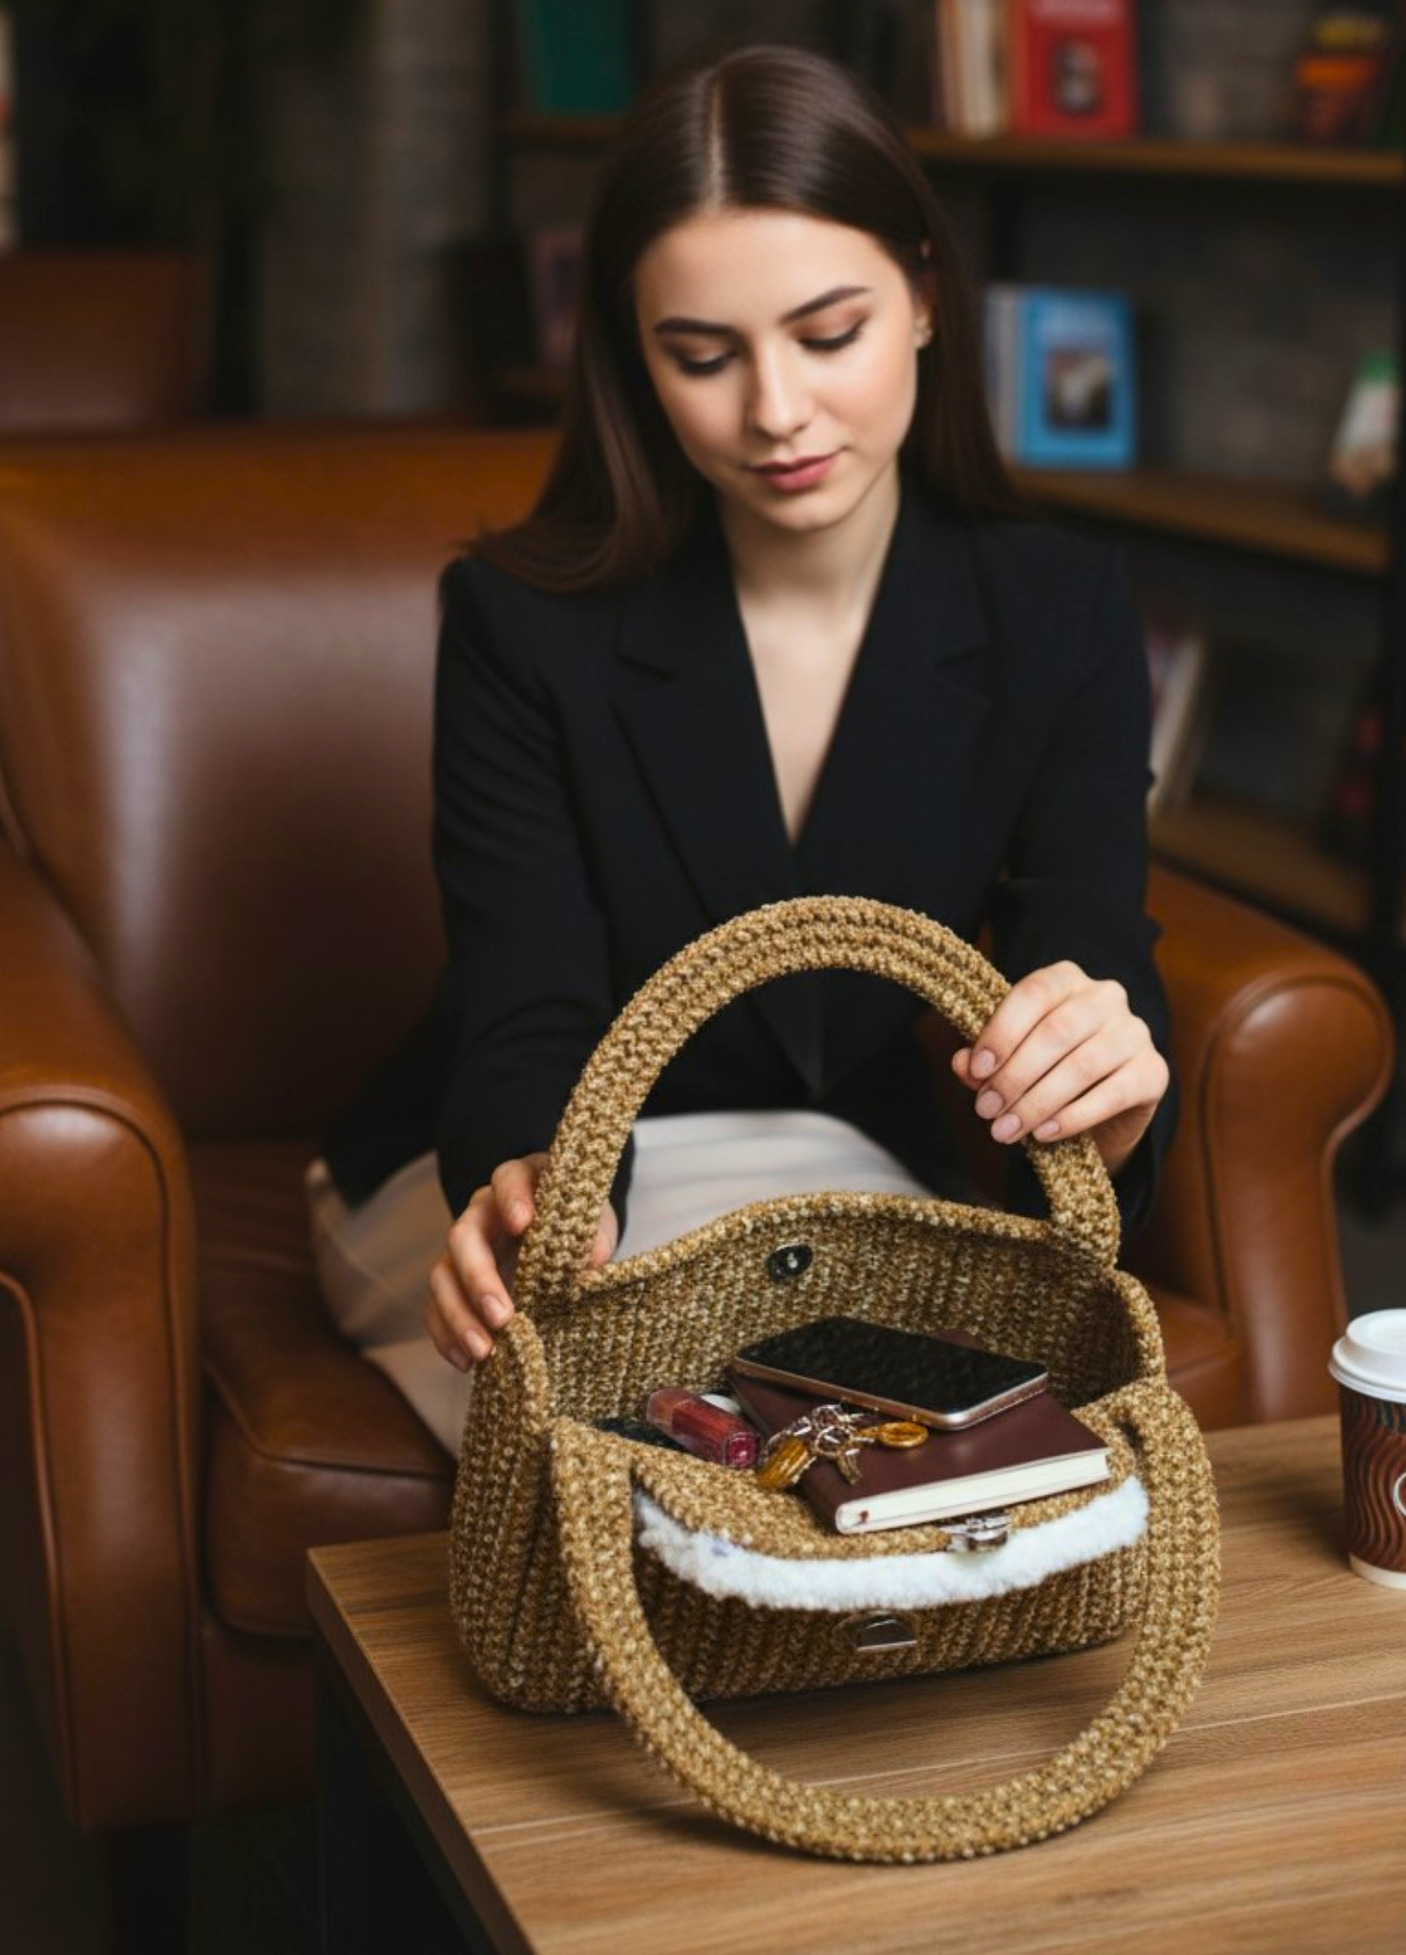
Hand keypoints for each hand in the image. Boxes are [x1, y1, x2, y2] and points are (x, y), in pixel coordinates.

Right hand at [425, 1152, 618, 1367]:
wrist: (562, 1236)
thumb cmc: (577, 1223)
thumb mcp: (594, 1223)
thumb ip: (594, 1237)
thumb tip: (592, 1262)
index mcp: (518, 1184)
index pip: (508, 1179)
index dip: (511, 1199)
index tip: (522, 1224)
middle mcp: (482, 1212)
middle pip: (463, 1236)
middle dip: (479, 1278)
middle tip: (503, 1316)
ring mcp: (463, 1248)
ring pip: (443, 1275)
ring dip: (459, 1315)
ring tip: (484, 1351)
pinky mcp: (455, 1281)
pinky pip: (435, 1306)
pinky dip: (446, 1335)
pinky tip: (466, 1362)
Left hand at [951, 961, 1168, 1176]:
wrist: (1102, 1106)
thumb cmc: (1046, 1070)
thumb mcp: (1010, 1061)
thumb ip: (985, 1061)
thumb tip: (962, 1064)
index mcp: (1066, 980)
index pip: (1034, 993)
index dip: (1002, 1031)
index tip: (977, 1070)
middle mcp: (1106, 997)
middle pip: (1057, 1031)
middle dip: (1015, 1075)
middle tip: (986, 1110)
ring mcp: (1135, 1032)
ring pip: (1083, 1065)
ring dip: (1038, 1102)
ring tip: (1007, 1129)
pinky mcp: (1153, 1071)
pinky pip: (1113, 1094)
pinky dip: (1074, 1116)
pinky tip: (1045, 1132)